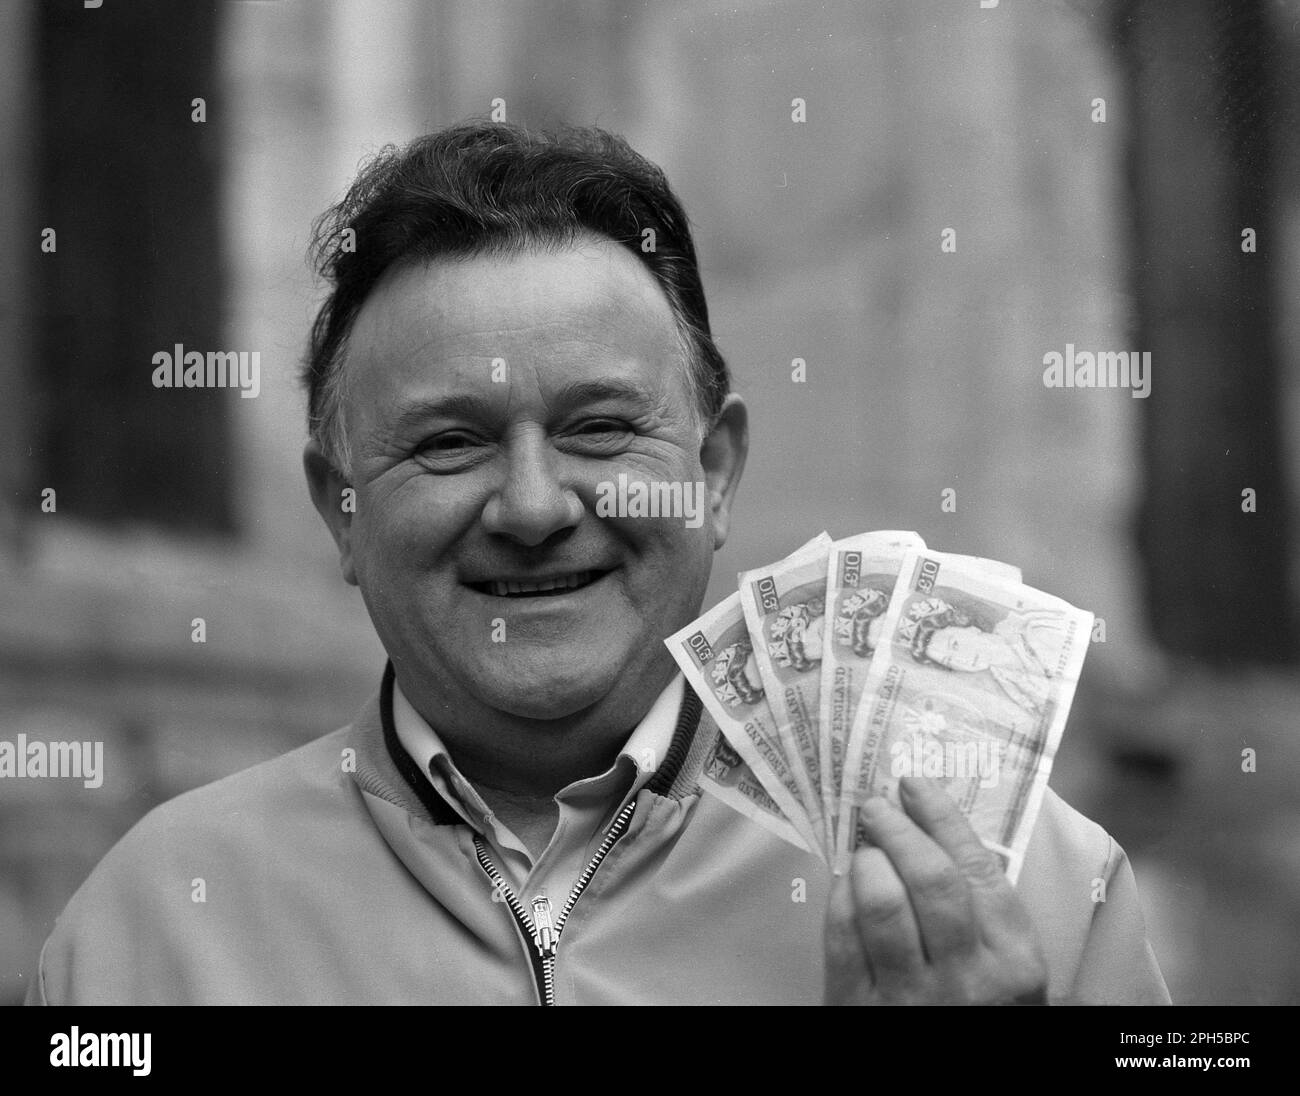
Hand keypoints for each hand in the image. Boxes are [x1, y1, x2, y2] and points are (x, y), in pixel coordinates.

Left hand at [824, 776, 1047, 1004]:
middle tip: (876, 804)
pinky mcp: (860, 1009)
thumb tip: (936, 822)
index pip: (977, 869)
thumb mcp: (1004, 966)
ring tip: (864, 847)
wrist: (951, 1080)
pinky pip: (842, 938)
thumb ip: (983, 906)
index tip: (915, 784)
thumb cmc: (978, 1009)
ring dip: (867, 861)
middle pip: (930, 879)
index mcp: (1015, 961)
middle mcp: (968, 979)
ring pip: (882, 905)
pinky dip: (839, 900)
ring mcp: (912, 998)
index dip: (941, 816)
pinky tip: (844, 884)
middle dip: (898, 829)